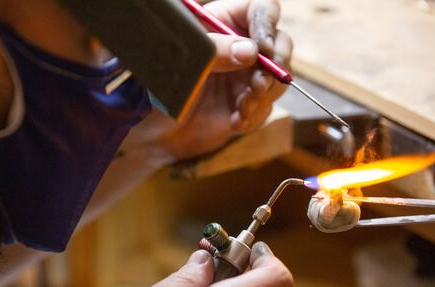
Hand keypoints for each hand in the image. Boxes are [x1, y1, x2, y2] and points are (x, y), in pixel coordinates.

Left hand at [122, 0, 292, 161]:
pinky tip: (235, 122)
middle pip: (281, 43)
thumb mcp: (183, 62)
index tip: (263, 51)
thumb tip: (250, 51)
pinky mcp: (248, 101)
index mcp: (224, 22)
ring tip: (241, 107)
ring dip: (263, 95)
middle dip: (273, 66)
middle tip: (257, 85)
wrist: (153, 126)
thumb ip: (215, 52)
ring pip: (277, 78)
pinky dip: (254, 116)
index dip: (268, 26)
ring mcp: (247, 74)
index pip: (262, 10)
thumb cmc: (161, 83)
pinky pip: (266, 107)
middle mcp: (241, 45)